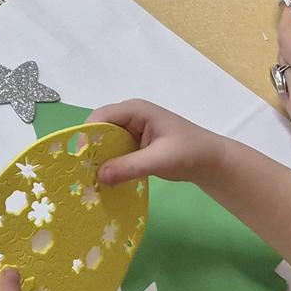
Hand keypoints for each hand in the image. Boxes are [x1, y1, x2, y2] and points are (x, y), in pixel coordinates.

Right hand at [87, 100, 226, 186]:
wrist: (212, 162)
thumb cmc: (190, 153)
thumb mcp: (160, 160)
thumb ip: (130, 166)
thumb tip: (98, 176)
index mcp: (136, 110)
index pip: (101, 117)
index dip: (86, 135)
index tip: (77, 159)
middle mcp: (130, 117)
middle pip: (99, 129)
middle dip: (90, 149)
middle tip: (80, 173)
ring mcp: (132, 130)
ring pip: (105, 142)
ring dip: (98, 159)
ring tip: (88, 179)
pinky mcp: (135, 144)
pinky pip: (114, 151)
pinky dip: (109, 164)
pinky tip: (105, 180)